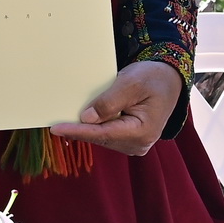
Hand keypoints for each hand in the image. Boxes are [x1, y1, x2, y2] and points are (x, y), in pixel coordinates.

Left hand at [48, 61, 182, 156]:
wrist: (168, 80)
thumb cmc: (153, 78)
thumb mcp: (131, 83)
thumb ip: (109, 102)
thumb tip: (86, 118)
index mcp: (142, 132)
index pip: (102, 134)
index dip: (77, 130)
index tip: (55, 128)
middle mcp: (138, 144)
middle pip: (100, 137)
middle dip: (79, 127)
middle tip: (55, 116)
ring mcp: (134, 144)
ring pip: (101, 137)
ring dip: (86, 126)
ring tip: (70, 112)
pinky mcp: (129, 140)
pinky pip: (106, 134)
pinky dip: (94, 125)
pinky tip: (85, 117)